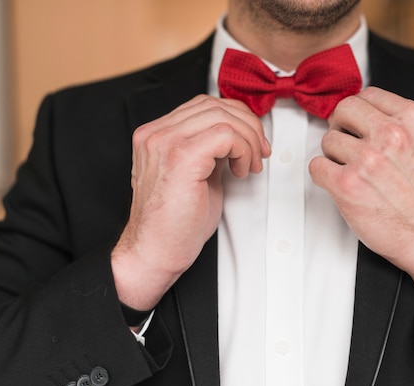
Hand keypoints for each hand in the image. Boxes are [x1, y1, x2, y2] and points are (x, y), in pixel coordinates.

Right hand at [112, 95, 269, 310]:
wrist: (154, 253)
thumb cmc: (174, 224)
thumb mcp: (197, 176)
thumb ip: (211, 152)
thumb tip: (239, 138)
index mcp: (156, 135)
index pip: (204, 105)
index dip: (236, 119)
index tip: (252, 144)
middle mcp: (156, 134)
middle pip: (215, 105)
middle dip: (248, 126)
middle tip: (260, 153)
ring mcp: (165, 143)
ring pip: (222, 116)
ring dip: (248, 140)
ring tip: (249, 166)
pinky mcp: (180, 158)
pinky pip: (225, 135)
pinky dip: (242, 150)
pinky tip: (240, 172)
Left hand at [309, 87, 413, 330]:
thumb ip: (400, 126)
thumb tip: (368, 116)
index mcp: (413, 119)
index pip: (368, 95)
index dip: (358, 112)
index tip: (357, 124)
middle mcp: (390, 135)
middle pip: (343, 110)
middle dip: (342, 127)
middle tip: (347, 145)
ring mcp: (367, 159)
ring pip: (328, 140)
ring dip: (334, 156)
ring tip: (352, 172)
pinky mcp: (347, 184)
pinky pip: (317, 166)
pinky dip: (324, 176)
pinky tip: (341, 185)